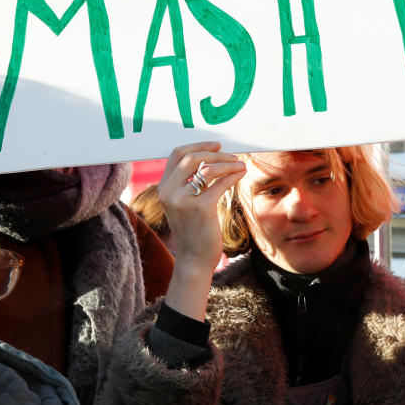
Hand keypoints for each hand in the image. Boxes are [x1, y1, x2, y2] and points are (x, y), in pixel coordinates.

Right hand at [158, 142, 245, 320]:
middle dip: (215, 153)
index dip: (198, 145)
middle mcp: (169, 192)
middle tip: (232, 155)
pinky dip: (232, 176)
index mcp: (163, 188)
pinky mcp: (200, 208)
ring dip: (227, 163)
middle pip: (191, 157)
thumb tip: (211, 159)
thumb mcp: (183, 204)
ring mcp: (183, 200)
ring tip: (240, 165)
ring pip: (207, 169)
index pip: (177, 154)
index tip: (217, 145)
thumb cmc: (194, 230)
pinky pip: (219, 184)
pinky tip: (241, 174)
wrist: (194, 259)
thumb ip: (188, 183)